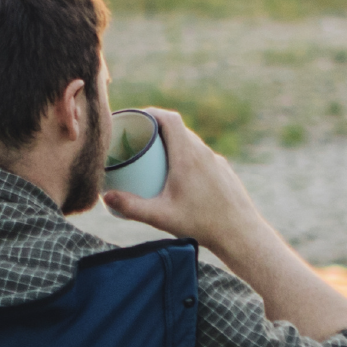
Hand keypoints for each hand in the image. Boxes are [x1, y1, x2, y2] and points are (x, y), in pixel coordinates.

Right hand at [102, 107, 260, 253]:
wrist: (240, 233)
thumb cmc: (202, 224)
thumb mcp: (161, 216)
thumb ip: (131, 207)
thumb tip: (106, 197)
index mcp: (187, 155)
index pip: (170, 118)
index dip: (152, 112)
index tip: (136, 118)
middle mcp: (203, 152)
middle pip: (178, 129)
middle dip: (157, 129)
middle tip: (139, 140)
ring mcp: (216, 161)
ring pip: (191, 142)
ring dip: (173, 144)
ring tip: (156, 157)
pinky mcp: (223, 171)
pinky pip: (201, 156)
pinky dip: (187, 157)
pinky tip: (180, 176)